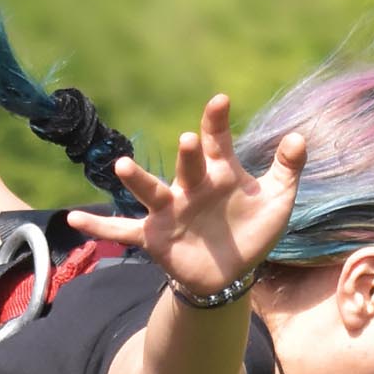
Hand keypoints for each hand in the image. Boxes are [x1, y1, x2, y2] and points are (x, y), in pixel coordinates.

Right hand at [71, 96, 303, 302]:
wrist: (230, 272)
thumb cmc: (252, 230)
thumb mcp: (277, 201)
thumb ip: (287, 169)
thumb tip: (299, 136)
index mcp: (219, 173)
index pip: (218, 142)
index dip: (217, 122)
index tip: (220, 100)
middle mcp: (190, 186)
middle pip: (188, 166)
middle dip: (188, 155)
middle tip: (187, 140)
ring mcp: (169, 211)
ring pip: (150, 192)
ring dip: (137, 180)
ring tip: (121, 167)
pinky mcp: (153, 236)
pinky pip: (122, 230)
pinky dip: (99, 227)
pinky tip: (74, 219)